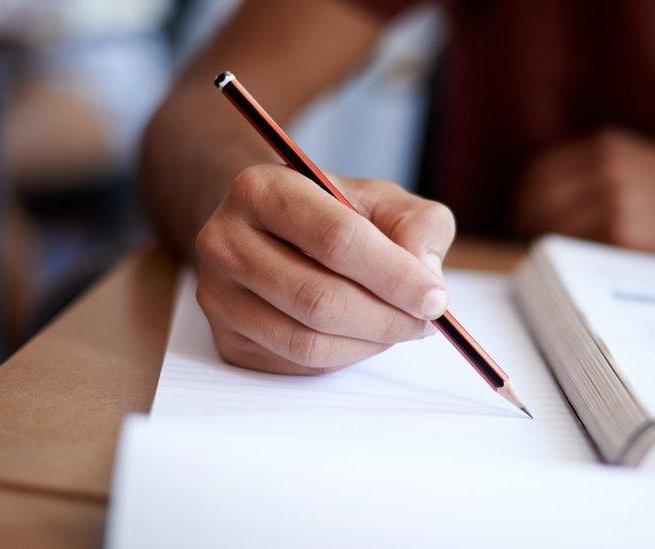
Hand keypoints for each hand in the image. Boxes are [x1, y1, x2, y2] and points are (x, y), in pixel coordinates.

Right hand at [195, 164, 454, 373]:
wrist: (272, 231)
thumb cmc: (334, 213)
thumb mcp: (382, 200)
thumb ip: (418, 224)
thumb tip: (425, 275)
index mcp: (261, 189)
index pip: (335, 239)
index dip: (394, 275)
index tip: (436, 299)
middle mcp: (224, 241)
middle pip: (318, 299)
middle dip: (386, 318)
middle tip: (426, 322)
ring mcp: (218, 295)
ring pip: (307, 341)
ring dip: (369, 343)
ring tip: (400, 326)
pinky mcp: (226, 339)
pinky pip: (297, 364)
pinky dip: (344, 357)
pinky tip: (363, 335)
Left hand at [514, 128, 654, 259]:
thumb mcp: (636, 161)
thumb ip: (590, 172)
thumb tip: (536, 204)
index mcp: (604, 146)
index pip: (537, 173)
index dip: (524, 200)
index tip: (523, 219)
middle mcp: (604, 169)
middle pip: (535, 202)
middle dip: (527, 227)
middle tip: (531, 247)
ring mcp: (612, 203)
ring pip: (550, 229)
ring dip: (543, 248)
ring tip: (552, 262)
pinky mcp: (621, 237)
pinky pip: (574, 251)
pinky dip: (566, 263)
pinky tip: (574, 270)